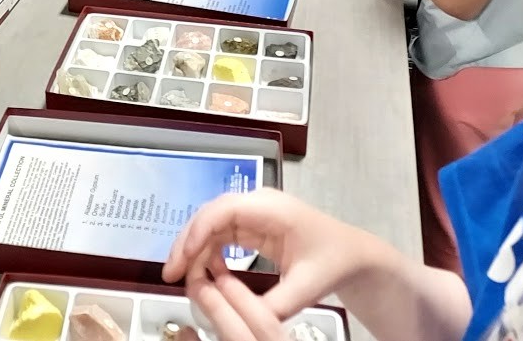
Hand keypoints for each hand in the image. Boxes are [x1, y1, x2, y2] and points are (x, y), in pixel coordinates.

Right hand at [164, 190, 345, 326]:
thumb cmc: (333, 262)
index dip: (198, 232)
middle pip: (210, 215)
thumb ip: (276, 303)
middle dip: (187, 242)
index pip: (224, 210)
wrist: (352, 254)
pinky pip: (220, 235)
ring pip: (211, 225)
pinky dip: (207, 253)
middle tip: (171, 273)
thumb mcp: (307, 286)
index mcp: (272, 209)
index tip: (184, 260)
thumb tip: (242, 318)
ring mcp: (253, 213)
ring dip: (193, 248)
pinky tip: (205, 275)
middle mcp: (258, 204)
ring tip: (182, 277)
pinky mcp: (252, 226)